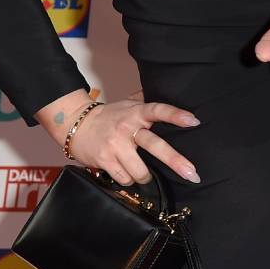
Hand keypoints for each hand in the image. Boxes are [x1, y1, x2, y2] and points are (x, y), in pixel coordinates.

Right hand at [49, 92, 200, 185]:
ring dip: (145, 176)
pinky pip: (125, 178)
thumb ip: (147, 100)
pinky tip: (126, 173)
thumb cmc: (109, 116)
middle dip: (175, 161)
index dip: (176, 115)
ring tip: (143, 173)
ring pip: (140, 171)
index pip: (158, 110)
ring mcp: (115, 146)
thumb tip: (169, 89)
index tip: (194, 121)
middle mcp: (127, 128)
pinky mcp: (104, 160)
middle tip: (192, 174)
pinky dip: (128, 179)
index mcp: (136, 112)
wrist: (75, 124)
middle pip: (155, 146)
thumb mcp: (128, 104)